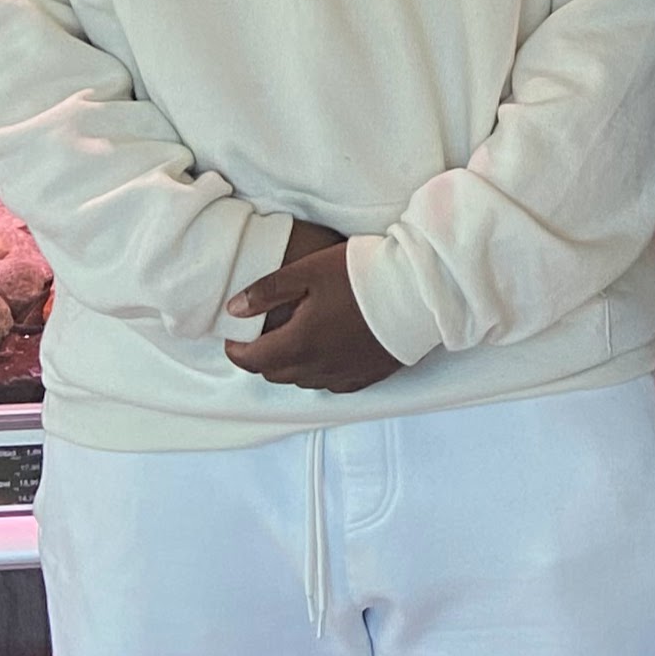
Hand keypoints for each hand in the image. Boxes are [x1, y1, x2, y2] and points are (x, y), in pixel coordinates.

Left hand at [226, 225, 406, 392]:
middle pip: (275, 374)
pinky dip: (320, 372)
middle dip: (262, 357)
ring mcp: (344, 375)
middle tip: (263, 334)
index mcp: (298, 344)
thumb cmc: (363, 277)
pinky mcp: (369, 375)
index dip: (235, 349)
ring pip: (302, 381)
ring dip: (291, 365)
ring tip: (297, 339)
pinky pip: (333, 384)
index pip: (250, 359)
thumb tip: (234, 310)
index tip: (235, 335)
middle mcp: (317, 368)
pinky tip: (329, 353)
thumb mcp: (308, 271)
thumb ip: (266, 291)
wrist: (420, 292)